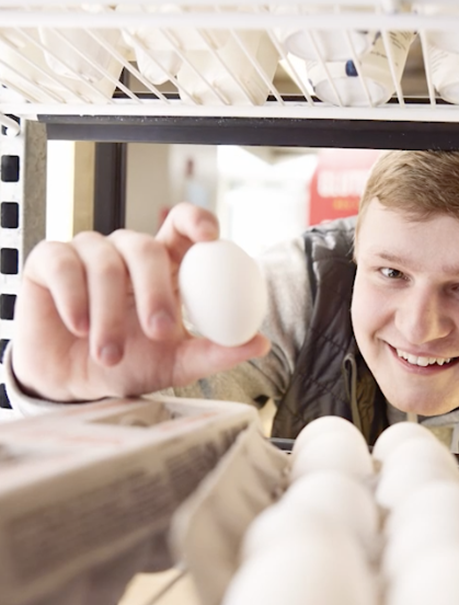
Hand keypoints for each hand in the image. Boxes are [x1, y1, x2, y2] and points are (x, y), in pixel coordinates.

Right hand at [12, 203, 270, 401]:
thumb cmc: (130, 363)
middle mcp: (128, 252)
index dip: (196, 221)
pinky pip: (64, 263)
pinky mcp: (50, 260)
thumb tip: (260, 343)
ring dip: (110, 313)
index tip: (210, 237)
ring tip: (110, 355)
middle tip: (159, 332)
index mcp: (164, 266)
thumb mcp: (176, 364)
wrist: (74, 383)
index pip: (183, 226)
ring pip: (105, 261)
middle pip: (145, 246)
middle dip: (154, 290)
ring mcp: (88, 252)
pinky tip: (78, 326)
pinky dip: (74, 298)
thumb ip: (215, 352)